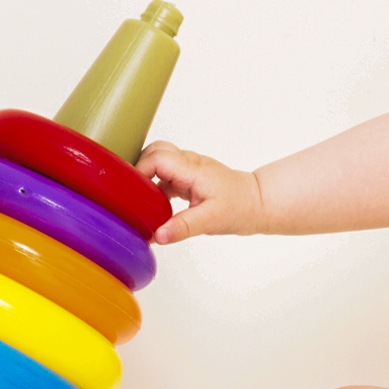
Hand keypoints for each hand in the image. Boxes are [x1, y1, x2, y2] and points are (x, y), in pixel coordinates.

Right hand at [135, 142, 267, 244]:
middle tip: (132, 194)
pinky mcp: (188, 178)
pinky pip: (164, 175)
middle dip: (139, 169)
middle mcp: (188, 164)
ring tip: (140, 202)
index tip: (131, 192)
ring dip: (146, 178)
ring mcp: (188, 169)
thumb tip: (158, 235)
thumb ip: (183, 227)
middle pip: (153, 152)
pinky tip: (154, 207)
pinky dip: (155, 187)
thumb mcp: (211, 220)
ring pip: (157, 162)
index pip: (156, 158)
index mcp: (192, 169)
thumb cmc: (239, 207)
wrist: (256, 203)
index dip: (139, 171)